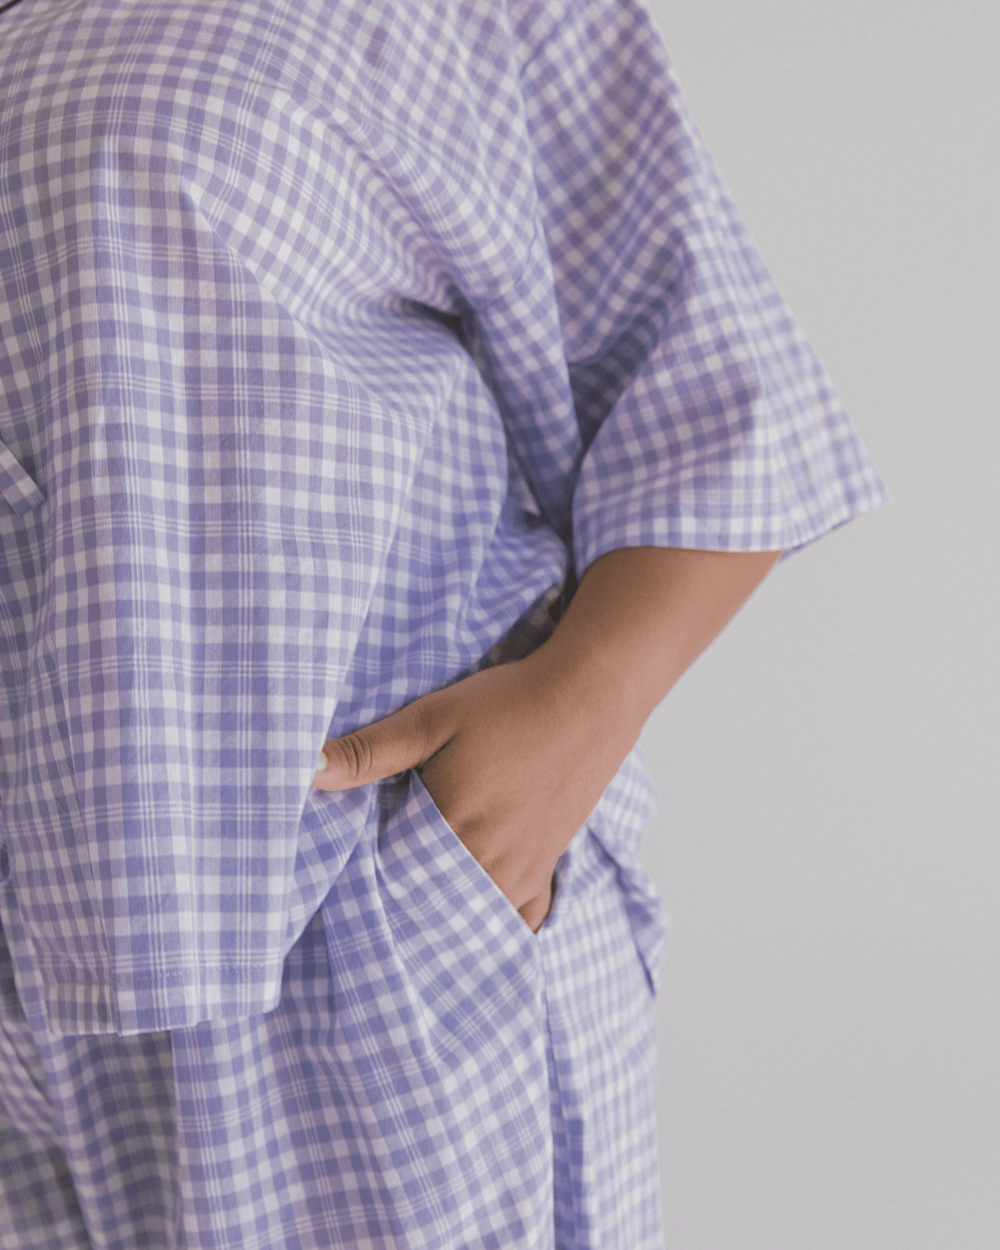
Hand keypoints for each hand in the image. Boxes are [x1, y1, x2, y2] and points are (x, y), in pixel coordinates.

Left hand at [311, 545, 781, 931]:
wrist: (589, 697)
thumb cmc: (507, 703)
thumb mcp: (431, 717)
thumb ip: (369, 751)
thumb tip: (304, 768)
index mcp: (451, 828)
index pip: (390, 883)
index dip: (362, 889)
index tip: (339, 890)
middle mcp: (487, 862)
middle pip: (429, 910)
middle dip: (400, 912)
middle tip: (366, 915)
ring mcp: (522, 870)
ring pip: (471, 921)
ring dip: (442, 921)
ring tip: (410, 920)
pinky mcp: (547, 867)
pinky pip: (520, 920)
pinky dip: (496, 927)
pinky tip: (473, 922)